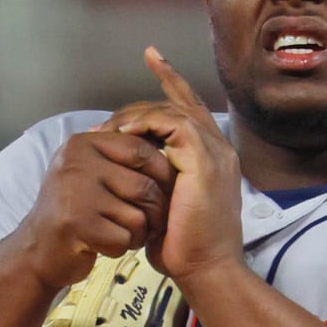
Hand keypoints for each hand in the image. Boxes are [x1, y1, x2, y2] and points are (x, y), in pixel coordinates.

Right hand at [12, 127, 175, 290]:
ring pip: (138, 215)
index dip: (162, 171)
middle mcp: (76, 163)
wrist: (37, 248)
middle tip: (150, 222)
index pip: (140, 147)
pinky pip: (123, 238)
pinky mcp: (77, 225)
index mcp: (82, 144)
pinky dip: (121, 248)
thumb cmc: (73, 208)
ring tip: (122, 233)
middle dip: (155, 210)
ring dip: (138, 233)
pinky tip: (105, 245)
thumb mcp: (88, 169)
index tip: (164, 190)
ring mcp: (75, 193)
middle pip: (144, 185)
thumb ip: (118, 153)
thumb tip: (164, 140)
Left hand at [104, 48, 243, 285]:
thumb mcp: (166, 206)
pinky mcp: (204, 159)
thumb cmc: (185, 249)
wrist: (207, 271)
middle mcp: (219, 148)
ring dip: (135, 117)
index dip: (172, 79)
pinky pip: (171, 124)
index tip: (151, 56)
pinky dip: (144, 125)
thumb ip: (155, 180)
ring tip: (108, 133)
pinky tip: (122, 137)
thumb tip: (129, 171)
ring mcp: (215, 151)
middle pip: (180, 102)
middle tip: (108, 121)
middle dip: (141, 100)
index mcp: (213, 157)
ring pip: (172, 110)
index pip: (190, 108)